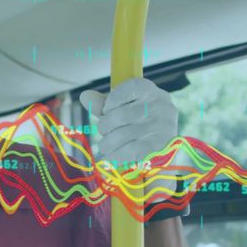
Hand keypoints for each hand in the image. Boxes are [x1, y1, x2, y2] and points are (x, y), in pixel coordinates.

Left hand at [81, 78, 184, 201]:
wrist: (161, 152)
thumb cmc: (138, 125)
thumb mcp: (122, 109)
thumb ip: (104, 104)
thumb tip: (84, 96)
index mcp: (150, 91)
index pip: (129, 88)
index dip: (111, 101)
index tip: (107, 110)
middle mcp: (160, 106)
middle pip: (120, 115)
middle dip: (104, 126)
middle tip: (105, 133)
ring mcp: (162, 128)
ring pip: (121, 135)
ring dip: (106, 144)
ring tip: (106, 147)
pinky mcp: (159, 148)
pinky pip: (128, 152)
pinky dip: (113, 157)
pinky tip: (109, 159)